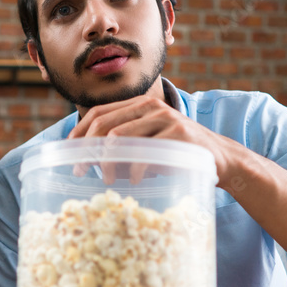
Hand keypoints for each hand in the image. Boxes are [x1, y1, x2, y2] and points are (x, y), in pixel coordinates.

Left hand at [67, 95, 251, 192]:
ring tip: (108, 180)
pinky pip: (143, 153)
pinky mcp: (178, 134)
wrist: (219, 158)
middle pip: (103, 123)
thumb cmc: (175, 154)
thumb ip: (121, 145)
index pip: (98, 112)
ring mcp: (165, 118)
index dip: (78, 132)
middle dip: (86, 149)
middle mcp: (150, 106)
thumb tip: (83, 159)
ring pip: (118, 137)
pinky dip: (134, 171)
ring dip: (107, 163)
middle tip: (80, 171)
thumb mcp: (146, 143)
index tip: (67, 152)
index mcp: (138, 105)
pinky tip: (134, 181)